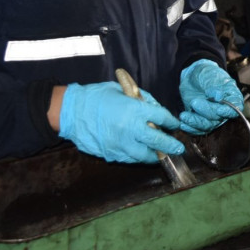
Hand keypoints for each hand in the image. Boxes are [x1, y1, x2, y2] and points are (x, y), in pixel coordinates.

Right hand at [59, 81, 183, 163]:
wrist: (71, 111)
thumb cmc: (97, 97)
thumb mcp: (122, 90)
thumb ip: (142, 99)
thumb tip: (155, 109)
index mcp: (135, 110)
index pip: (161, 118)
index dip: (171, 122)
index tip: (175, 125)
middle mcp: (130, 129)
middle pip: (158, 141)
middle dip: (171, 145)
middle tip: (178, 148)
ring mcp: (120, 144)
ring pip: (144, 155)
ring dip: (155, 155)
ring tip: (161, 154)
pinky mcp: (111, 154)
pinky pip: (129, 159)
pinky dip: (137, 157)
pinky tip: (141, 153)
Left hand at [179, 59, 243, 135]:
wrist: (193, 77)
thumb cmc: (206, 74)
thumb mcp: (211, 76)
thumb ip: (215, 86)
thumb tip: (219, 97)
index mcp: (232, 97)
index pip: (235, 109)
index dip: (228, 112)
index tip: (220, 110)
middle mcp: (224, 110)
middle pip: (218, 117)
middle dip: (206, 112)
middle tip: (194, 102)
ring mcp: (212, 117)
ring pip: (206, 126)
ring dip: (195, 122)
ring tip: (183, 115)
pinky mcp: (200, 120)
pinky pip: (196, 129)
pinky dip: (189, 128)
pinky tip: (182, 124)